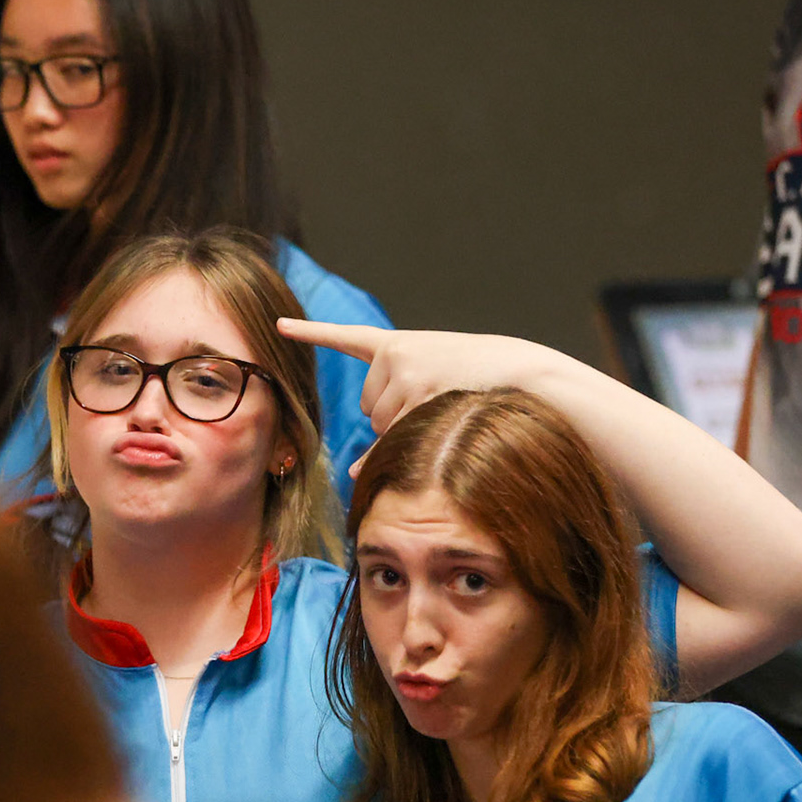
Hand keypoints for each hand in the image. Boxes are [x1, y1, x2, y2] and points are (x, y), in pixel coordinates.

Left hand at [278, 319, 554, 436]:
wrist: (521, 373)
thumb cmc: (479, 384)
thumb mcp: (433, 385)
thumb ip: (394, 415)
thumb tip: (353, 476)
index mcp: (399, 345)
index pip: (347, 338)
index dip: (312, 332)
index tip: (280, 325)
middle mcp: (396, 354)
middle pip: (368, 408)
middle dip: (392, 417)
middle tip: (435, 404)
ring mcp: (407, 373)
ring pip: (382, 425)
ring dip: (406, 429)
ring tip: (446, 407)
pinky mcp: (421, 393)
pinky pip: (395, 435)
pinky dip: (400, 446)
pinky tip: (411, 434)